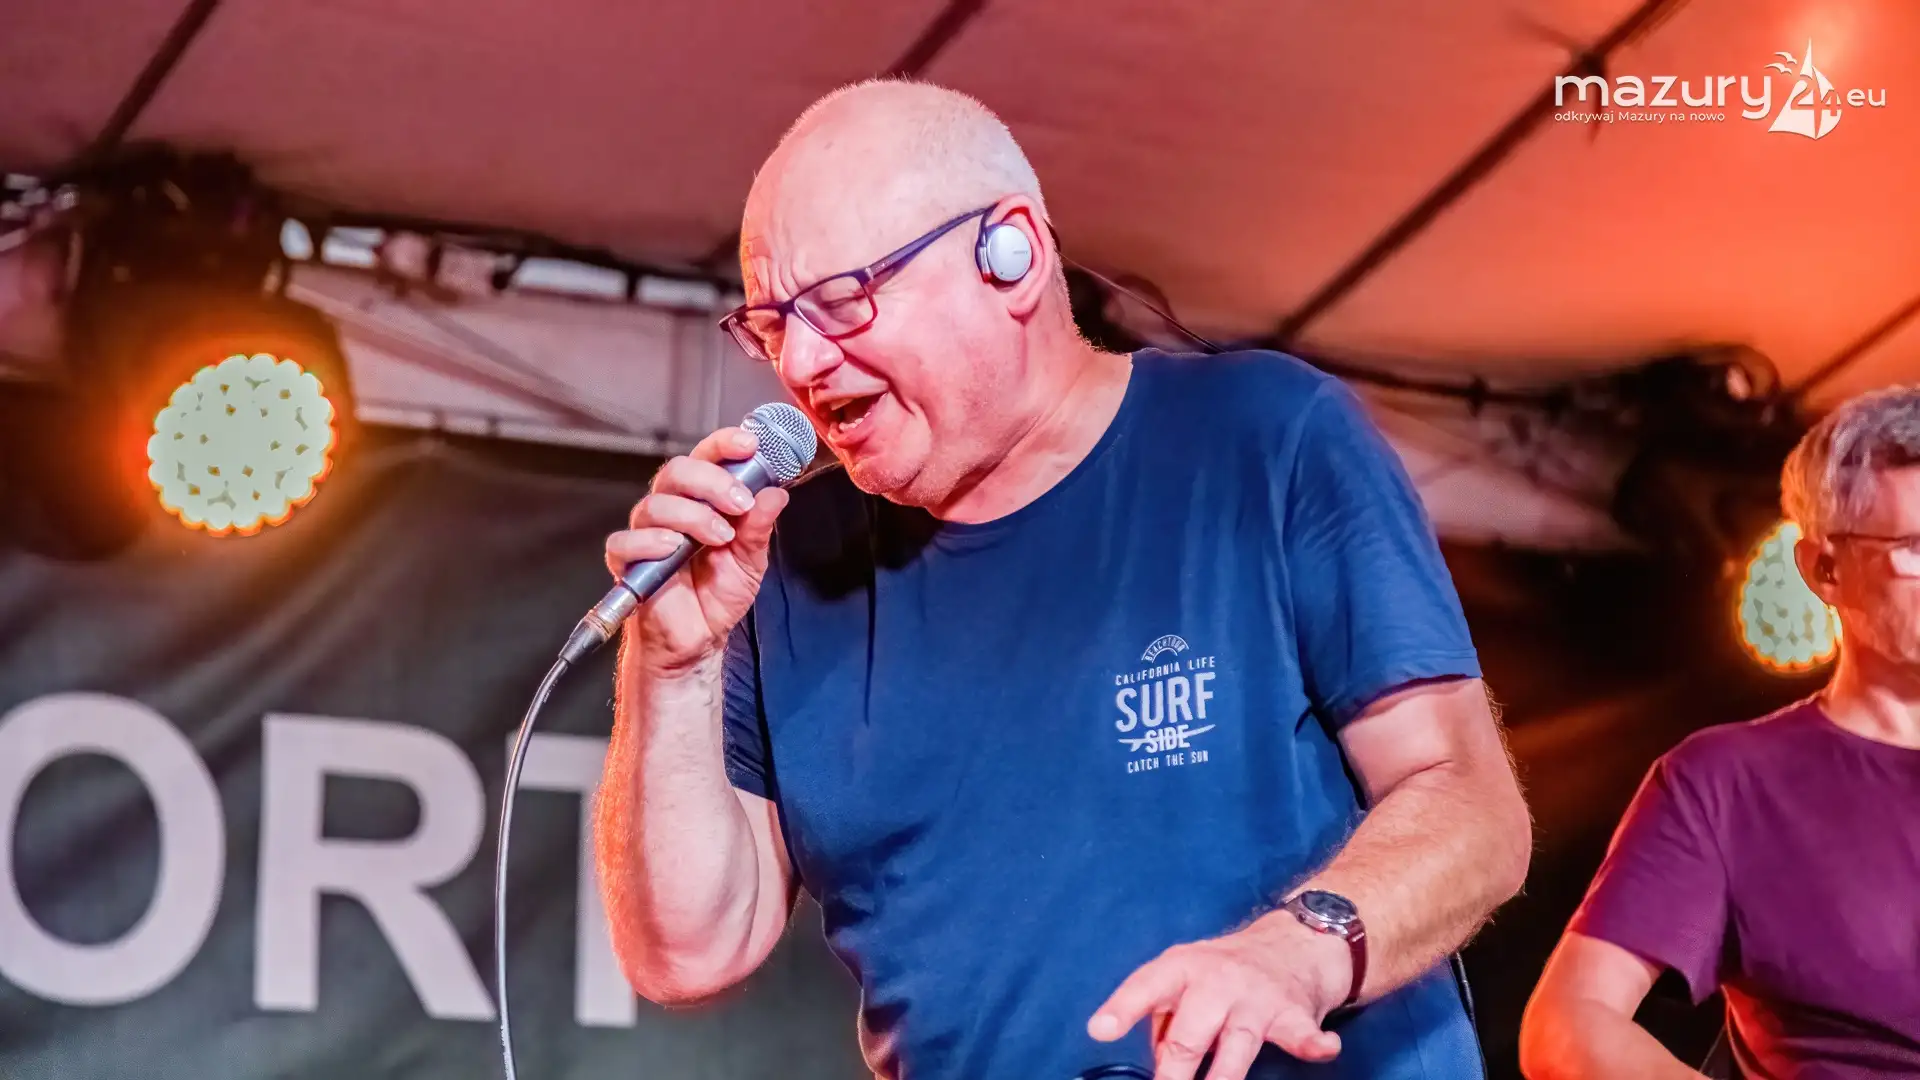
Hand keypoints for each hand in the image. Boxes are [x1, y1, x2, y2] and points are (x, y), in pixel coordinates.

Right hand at [604, 426, 789, 675]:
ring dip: (693, 515)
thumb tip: (777, 493)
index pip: (706, 457)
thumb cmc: (719, 593)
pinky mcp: (627, 562)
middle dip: (712, 482)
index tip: (750, 445)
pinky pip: (625, 542)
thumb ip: (760, 526)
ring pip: (656, 505)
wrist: (699, 638)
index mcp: (701, 499)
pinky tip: (674, 549)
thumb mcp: (751, 559)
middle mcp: (671, 509)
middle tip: (740, 503)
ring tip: (720, 537)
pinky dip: (650, 542)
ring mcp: (647, 533)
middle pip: (677, 471)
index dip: (724, 444)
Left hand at [1087, 914, 1349, 1079]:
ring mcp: (1256, 997)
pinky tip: (1321, 1049)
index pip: (1146, 987)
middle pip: (1191, 1030)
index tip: (1100, 1030)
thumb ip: (1165, 1022)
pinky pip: (1302, 1031)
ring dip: (1223, 1075)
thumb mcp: (1185, 982)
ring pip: (1237, 1042)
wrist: (1293, 943)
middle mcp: (1217, 981)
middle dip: (1175, 1068)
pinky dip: (1313, 1042)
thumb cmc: (1223, 972)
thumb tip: (1158, 1063)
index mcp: (1181, 969)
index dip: (1122, 1008)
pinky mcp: (1293, 1011)